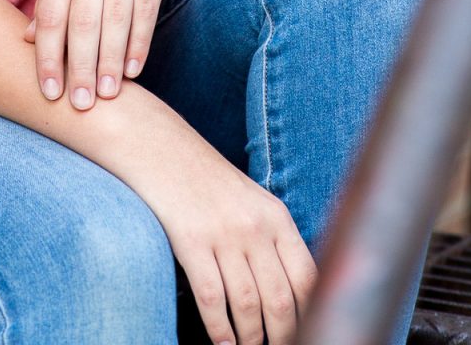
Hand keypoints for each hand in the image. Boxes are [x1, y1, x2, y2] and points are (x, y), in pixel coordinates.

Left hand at [22, 0, 196, 109]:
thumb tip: (28, 39)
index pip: (52, 15)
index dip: (48, 57)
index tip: (47, 93)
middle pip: (81, 22)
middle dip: (77, 68)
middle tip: (77, 107)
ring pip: (113, 19)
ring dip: (108, 61)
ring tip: (105, 96)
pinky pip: (145, 6)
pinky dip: (139, 40)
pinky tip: (134, 68)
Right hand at [150, 131, 317, 344]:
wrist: (159, 146)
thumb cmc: (206, 180)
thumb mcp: (251, 201)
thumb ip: (273, 240)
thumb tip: (292, 295)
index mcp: (277, 216)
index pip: (308, 278)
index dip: (311, 315)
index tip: (307, 333)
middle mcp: (255, 225)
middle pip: (280, 300)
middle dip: (282, 337)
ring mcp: (222, 233)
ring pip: (247, 305)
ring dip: (250, 338)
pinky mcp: (190, 241)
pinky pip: (211, 298)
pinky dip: (219, 329)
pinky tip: (221, 342)